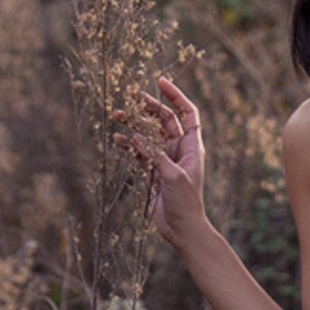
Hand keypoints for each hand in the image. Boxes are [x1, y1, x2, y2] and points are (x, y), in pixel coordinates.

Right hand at [109, 76, 210, 249]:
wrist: (182, 228)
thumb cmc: (185, 202)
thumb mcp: (172, 175)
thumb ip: (155, 154)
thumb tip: (136, 136)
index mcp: (192, 146)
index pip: (187, 113)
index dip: (175, 96)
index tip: (160, 82)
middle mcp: (180, 149)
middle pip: (165, 120)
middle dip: (149, 107)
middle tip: (132, 95)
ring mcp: (166, 159)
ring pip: (149, 135)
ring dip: (134, 124)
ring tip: (117, 115)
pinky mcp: (153, 171)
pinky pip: (140, 152)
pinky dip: (129, 144)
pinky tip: (116, 138)